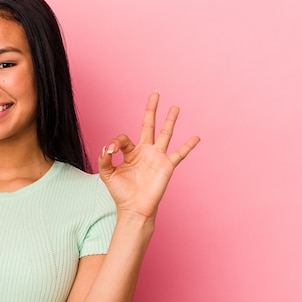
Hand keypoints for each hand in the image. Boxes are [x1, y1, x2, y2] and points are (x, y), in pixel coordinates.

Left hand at [98, 91, 199, 218]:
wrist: (134, 208)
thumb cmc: (121, 192)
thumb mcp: (107, 174)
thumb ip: (104, 159)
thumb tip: (106, 147)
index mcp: (130, 152)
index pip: (123, 138)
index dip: (115, 143)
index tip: (110, 151)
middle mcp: (145, 151)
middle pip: (149, 125)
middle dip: (151, 109)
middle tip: (155, 93)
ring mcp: (157, 157)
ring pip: (165, 134)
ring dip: (170, 120)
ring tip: (175, 107)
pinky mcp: (167, 166)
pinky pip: (180, 153)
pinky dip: (188, 146)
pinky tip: (196, 137)